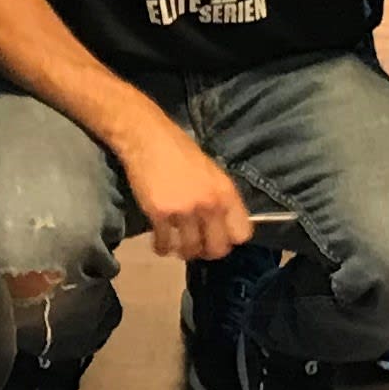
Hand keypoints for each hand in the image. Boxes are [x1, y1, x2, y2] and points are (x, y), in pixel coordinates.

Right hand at [119, 120, 253, 260]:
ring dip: (183, 251)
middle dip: (207, 251)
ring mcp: (184, 210)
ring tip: (177, 244)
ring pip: (190, 250)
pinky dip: (162, 246)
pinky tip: (160, 241)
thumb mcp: (211, 171)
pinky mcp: (160, 214)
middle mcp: (209, 204)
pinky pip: (164, 244)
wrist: (147, 138)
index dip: (230, 239)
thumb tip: (223, 224)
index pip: (242, 233)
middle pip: (217, 249)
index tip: (220, 238)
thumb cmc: (179, 150)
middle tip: (197, 246)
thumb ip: (219, 197)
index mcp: (226, 192)